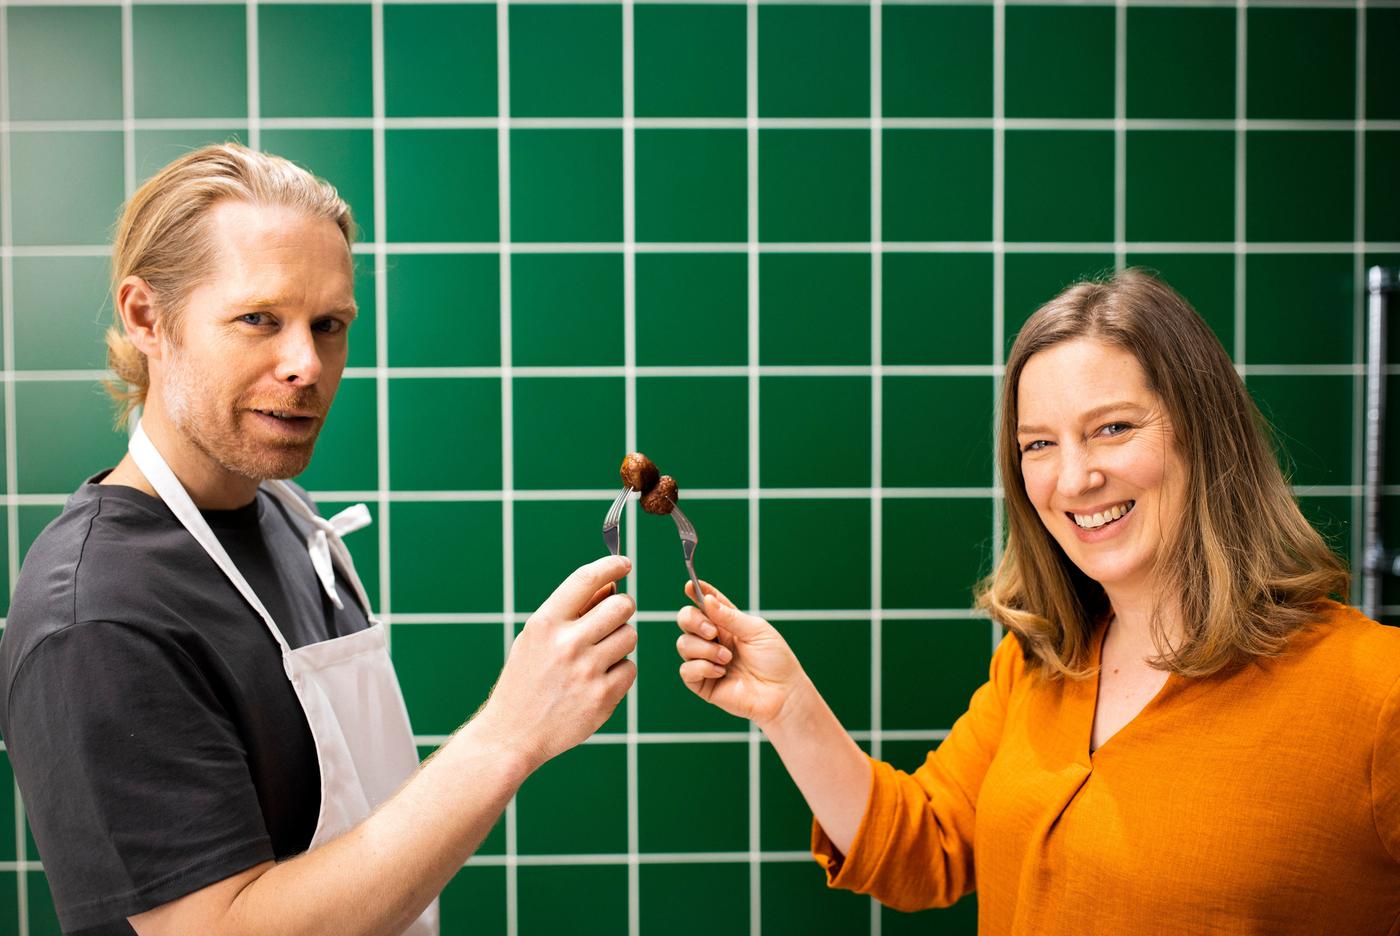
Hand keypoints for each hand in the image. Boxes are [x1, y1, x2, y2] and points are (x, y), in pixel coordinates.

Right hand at [477, 555, 636, 771]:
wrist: (512, 734)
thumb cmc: (526, 679)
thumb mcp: (536, 639)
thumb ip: (571, 612)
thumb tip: (611, 584)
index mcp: (545, 624)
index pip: (586, 579)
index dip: (611, 565)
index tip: (624, 563)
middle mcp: (567, 644)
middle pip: (622, 605)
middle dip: (622, 608)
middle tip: (611, 620)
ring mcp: (587, 672)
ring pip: (630, 635)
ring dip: (620, 641)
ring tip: (598, 656)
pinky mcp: (603, 698)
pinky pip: (630, 668)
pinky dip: (619, 672)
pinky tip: (596, 682)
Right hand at [675, 581, 805, 729]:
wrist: (782, 694)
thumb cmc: (775, 661)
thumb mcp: (756, 631)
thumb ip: (729, 616)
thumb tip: (706, 599)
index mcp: (727, 624)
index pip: (706, 603)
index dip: (695, 592)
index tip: (690, 585)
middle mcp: (713, 640)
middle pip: (686, 619)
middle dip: (693, 621)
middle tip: (712, 631)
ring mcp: (706, 661)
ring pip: (683, 644)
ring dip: (705, 649)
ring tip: (727, 658)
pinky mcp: (702, 683)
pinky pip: (686, 670)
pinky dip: (702, 667)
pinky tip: (721, 672)